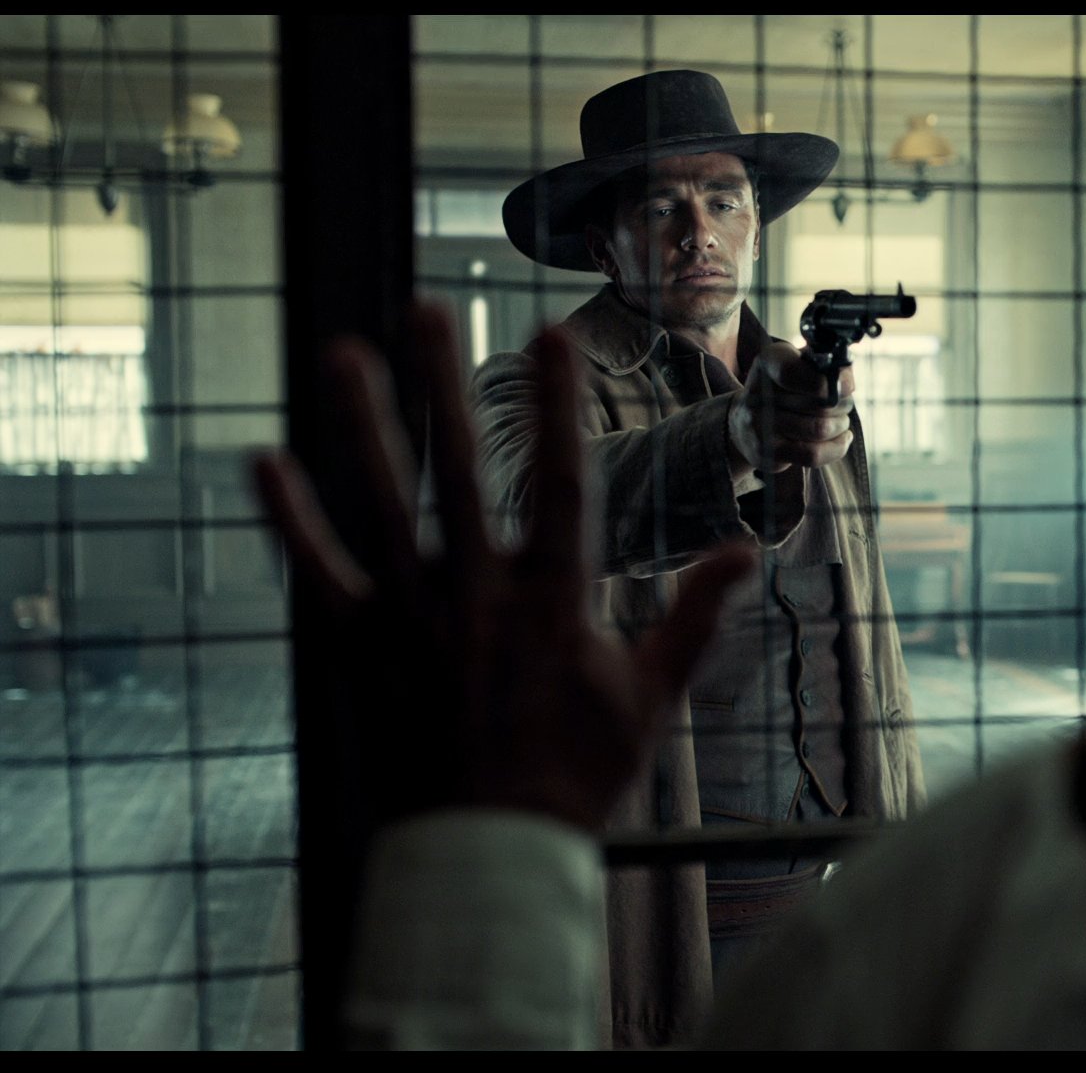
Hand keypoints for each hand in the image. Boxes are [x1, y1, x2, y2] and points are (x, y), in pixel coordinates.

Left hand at [254, 306, 751, 830]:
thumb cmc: (578, 773)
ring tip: (341, 354)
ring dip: (363, 428)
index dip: (560, 408)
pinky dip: (292, 521)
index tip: (553, 336)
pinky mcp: (362, 650)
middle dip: (444, 387)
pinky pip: (319, 575)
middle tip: (426, 309)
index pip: (563, 485)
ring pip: (385, 508)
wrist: (492, 849)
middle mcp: (480, 599)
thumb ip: (695, 613)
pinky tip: (265, 463)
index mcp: (555, 604)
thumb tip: (747, 550)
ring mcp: (414, 621)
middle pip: (461, 474)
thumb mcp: (652, 694)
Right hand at [727, 340, 855, 474]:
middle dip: (842, 405)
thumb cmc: (785, 388)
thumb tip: (846, 381)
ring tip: (840, 421)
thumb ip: (826, 364)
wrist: (745, 423)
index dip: (827, 381)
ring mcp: (760, 425)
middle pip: (817, 403)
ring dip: (840, 425)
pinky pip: (813, 454)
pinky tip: (842, 438)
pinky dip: (836, 447)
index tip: (848, 387)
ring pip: (819, 429)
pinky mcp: (768, 453)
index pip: (793, 372)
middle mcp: (757, 393)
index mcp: (768, 362)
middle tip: (844, 404)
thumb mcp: (800, 363)